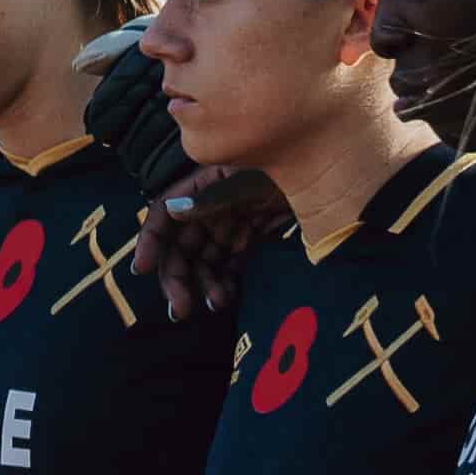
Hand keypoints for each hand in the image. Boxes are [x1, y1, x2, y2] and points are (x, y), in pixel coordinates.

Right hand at [129, 164, 285, 319]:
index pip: (164, 213)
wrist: (334, 173)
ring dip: (203, 285)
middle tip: (181, 310)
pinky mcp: (250, 237)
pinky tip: (227, 297)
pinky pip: (228, 264)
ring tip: (217, 303)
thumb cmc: (291, 164)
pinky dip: (224, 281)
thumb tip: (173, 210)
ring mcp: (231, 222)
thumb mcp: (249, 180)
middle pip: (181, 245)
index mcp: (203, 183)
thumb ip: (211, 198)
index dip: (150, 240)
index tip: (141, 270)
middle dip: (177, 278)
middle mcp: (211, 204)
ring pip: (204, 260)